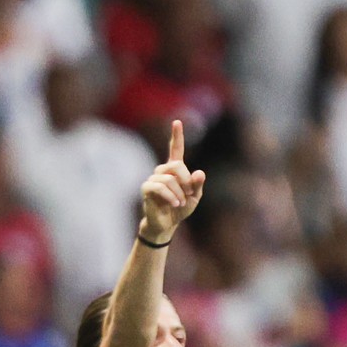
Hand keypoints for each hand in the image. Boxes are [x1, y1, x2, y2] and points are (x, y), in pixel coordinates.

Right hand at [139, 120, 205, 243]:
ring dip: (179, 193)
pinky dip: (170, 196)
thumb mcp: (194, 197)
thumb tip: (199, 172)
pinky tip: (174, 204)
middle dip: (186, 180)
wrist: (166, 225)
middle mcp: (162, 171)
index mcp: (175, 170)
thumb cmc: (180, 209)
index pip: (175, 149)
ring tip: (179, 203)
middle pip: (176, 165)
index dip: (177, 136)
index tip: (177, 122)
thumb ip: (197, 185)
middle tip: (188, 194)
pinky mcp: (147, 189)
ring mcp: (153, 179)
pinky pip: (159, 187)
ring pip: (169, 179)